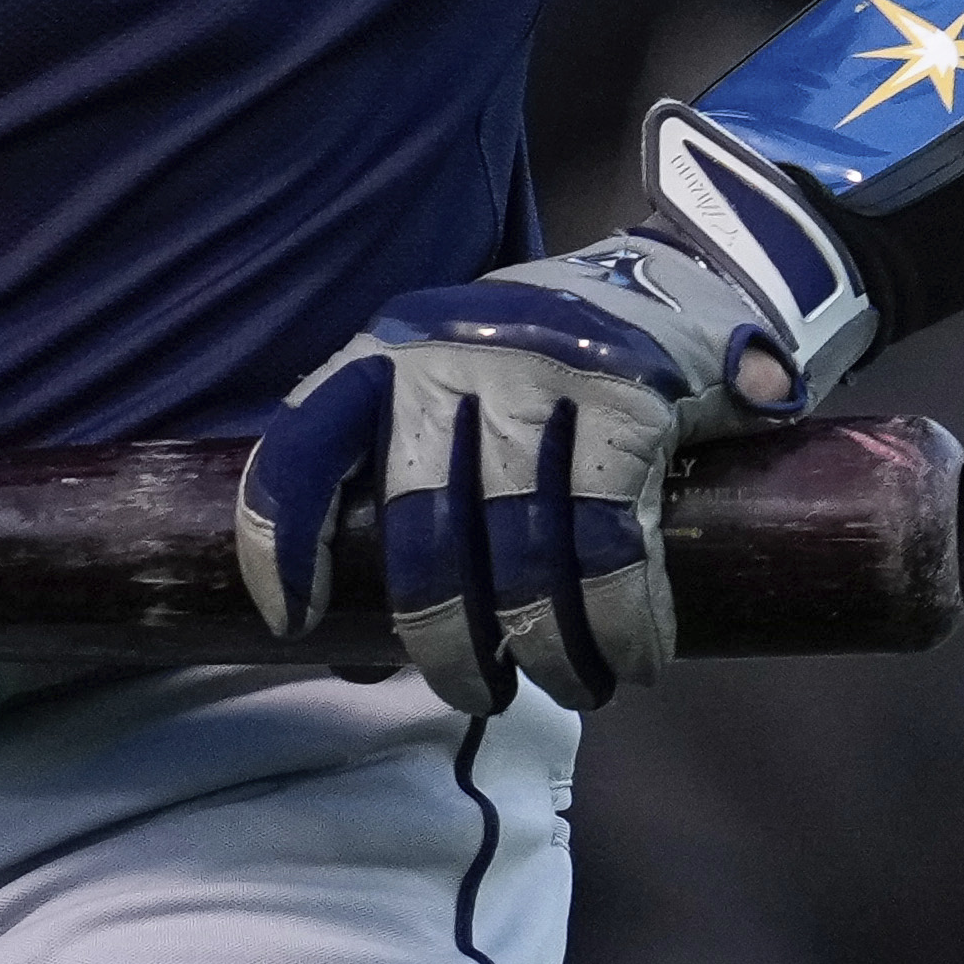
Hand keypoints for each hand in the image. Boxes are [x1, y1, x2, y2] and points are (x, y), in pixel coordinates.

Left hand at [234, 118, 869, 711]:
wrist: (679, 272)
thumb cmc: (540, 364)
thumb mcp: (450, 385)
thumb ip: (402, 486)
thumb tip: (347, 651)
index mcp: (389, 354)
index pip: (307, 442)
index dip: (284, 539)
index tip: (293, 621)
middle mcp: (452, 357)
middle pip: (425, 526)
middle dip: (446, 635)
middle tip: (475, 692)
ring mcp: (543, 374)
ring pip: (524, 547)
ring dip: (546, 644)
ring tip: (569, 687)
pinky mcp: (629, 400)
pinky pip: (614, 538)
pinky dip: (624, 617)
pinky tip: (634, 658)